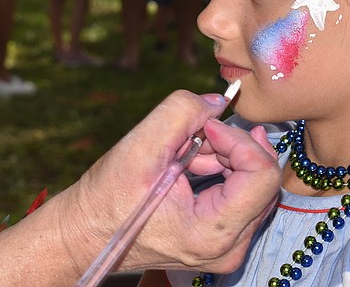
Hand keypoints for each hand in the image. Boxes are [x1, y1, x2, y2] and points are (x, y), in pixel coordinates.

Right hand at [61, 90, 280, 274]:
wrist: (86, 234)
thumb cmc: (107, 199)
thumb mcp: (140, 146)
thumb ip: (182, 112)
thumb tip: (219, 102)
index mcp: (213, 233)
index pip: (262, 175)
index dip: (239, 140)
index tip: (207, 127)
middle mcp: (230, 247)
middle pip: (263, 179)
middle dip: (233, 146)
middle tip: (196, 134)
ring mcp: (229, 246)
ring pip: (255, 184)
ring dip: (226, 156)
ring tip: (186, 151)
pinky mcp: (223, 238)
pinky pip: (243, 194)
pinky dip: (222, 169)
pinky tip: (191, 163)